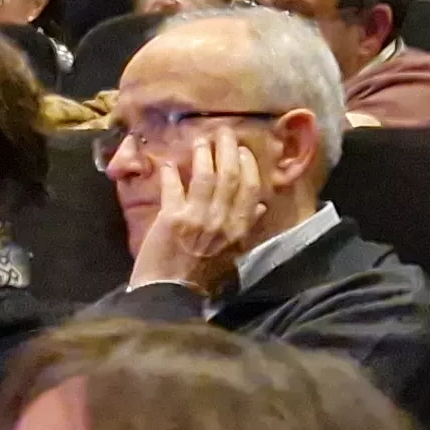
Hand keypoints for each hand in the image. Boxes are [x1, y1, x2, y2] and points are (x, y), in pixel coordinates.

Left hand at [130, 132, 269, 298]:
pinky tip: (169, 165)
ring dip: (202, 155)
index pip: (251, 187)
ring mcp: (197, 218)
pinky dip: (172, 174)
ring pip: (205, 176)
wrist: (170, 295)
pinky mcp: (172, 219)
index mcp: (239, 228)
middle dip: (227, 149)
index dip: (248, 164)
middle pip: (230, 174)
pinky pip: (174, 188)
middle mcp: (222, 220)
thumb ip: (245, 226)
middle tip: (222, 133)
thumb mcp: (232, 253)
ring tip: (199, 141)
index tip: (243, 150)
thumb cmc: (201, 277)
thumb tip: (260, 205)